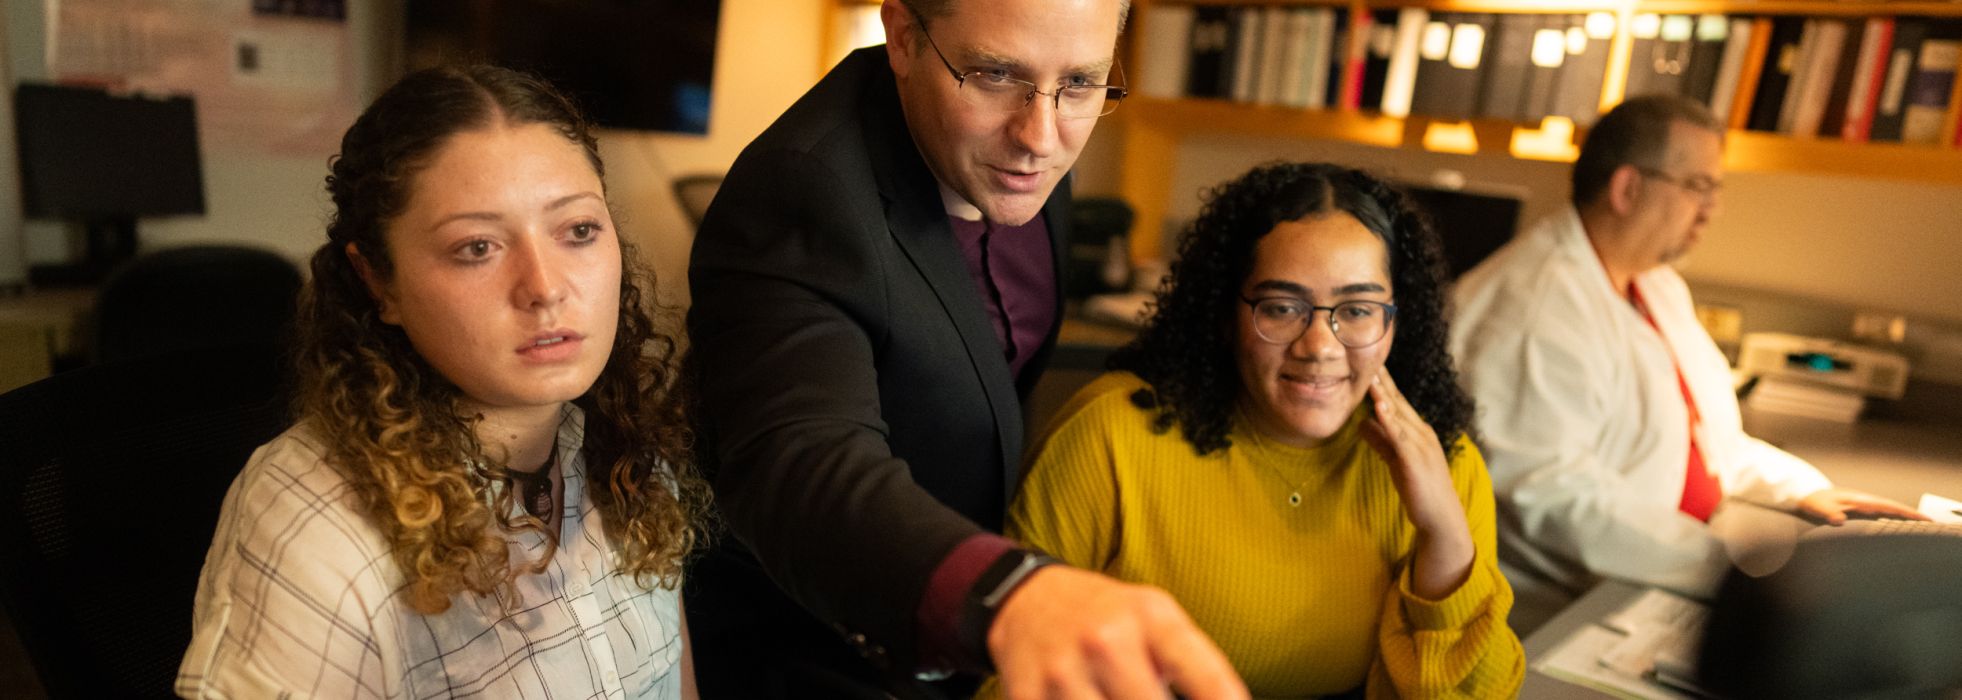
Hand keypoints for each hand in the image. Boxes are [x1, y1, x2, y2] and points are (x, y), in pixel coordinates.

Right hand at [989, 566, 1247, 699]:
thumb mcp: (1157, 619)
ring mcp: (1062, 672)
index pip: (1209, 681)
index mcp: (1151, 618)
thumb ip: (1194, 666)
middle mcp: (1107, 641)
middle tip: (1153, 695)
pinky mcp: (1027, 695)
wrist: (1028, 600)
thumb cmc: (1108, 617)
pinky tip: (1092, 697)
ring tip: (1117, 695)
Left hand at [1359, 367, 1473, 598]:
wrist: (1440, 516)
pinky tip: (1379, 408)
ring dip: (1384, 395)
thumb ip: (1380, 440)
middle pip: (1398, 402)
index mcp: (1417, 431)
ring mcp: (1420, 445)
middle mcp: (1421, 433)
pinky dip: (1389, 421)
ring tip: (1371, 377)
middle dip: (1383, 381)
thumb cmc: (1419, 488)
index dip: (1384, 382)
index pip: (1397, 401)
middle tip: (1368, 357)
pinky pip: (1400, 437)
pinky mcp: (1415, 460)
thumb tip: (1362, 423)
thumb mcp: (1395, 459)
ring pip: (1399, 416)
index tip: (1369, 363)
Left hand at [1797, 488, 1928, 524]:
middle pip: (1893, 508)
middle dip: (1910, 515)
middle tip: (1929, 523)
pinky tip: (1895, 524)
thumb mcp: (1819, 507)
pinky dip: (1891, 517)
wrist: (1806, 494)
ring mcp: (1862, 503)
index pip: (1889, 507)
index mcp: (1860, 499)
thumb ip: (1829, 514)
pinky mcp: (1858, 508)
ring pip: (1888, 510)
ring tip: (1918, 525)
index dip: (1906, 513)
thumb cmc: (1814, 501)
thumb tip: (1839, 521)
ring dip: (1902, 516)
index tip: (1922, 519)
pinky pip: (1880, 513)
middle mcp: (1864, 500)